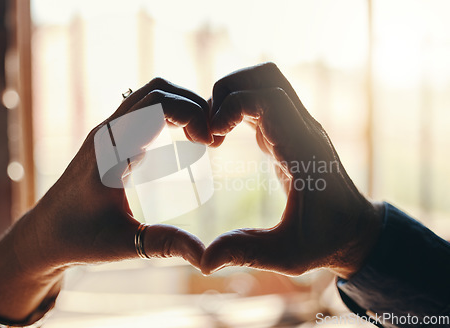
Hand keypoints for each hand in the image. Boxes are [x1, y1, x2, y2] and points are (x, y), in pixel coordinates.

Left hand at [0, 78, 212, 321]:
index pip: (156, 104)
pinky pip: (142, 109)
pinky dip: (168, 113)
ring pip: (149, 95)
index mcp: (110, 151)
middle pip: (156, 90)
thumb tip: (205, 256)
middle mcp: (107, 133)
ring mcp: (106, 132)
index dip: (192, 113)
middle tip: (212, 138)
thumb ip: (164, 245)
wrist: (43, 234)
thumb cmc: (78, 239)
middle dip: (192, 105)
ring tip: (201, 137)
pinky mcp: (108, 138)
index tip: (210, 142)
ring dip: (180, 106)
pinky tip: (182, 140)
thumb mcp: (123, 244)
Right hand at [201, 63, 382, 277]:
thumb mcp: (287, 254)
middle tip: (210, 128)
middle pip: (266, 76)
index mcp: (303, 152)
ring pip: (264, 80)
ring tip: (215, 130)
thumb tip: (204, 260)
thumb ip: (246, 253)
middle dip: (227, 91)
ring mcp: (297, 126)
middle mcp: (302, 130)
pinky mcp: (289, 130)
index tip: (212, 137)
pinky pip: (261, 100)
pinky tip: (224, 137)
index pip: (270, 99)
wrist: (352, 229)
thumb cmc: (324, 240)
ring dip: (232, 94)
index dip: (233, 106)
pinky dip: (236, 106)